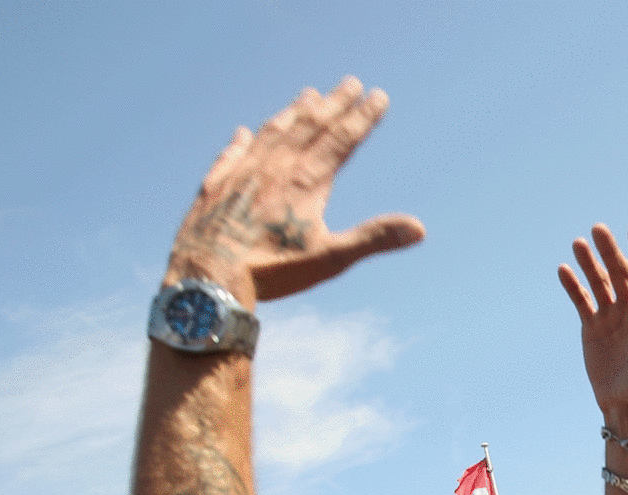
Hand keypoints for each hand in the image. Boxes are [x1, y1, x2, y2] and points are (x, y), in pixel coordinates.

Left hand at [165, 78, 425, 305]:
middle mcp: (273, 168)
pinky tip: (244, 133)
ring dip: (293, 113)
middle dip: (332, 104)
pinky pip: (231, 155)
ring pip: (272, 134)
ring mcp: (241, 174)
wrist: (208, 278)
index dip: (362, 117)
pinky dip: (242, 142)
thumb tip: (419, 229)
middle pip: (309, 126)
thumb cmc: (272, 272)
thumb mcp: (330, 259)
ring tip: (307, 96)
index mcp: (305, 182)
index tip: (378, 96)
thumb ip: (373, 238)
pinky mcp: (214, 187)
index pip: (341, 140)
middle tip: (350, 83)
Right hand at [559, 224, 627, 425]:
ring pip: (599, 284)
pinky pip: (581, 301)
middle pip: (619, 274)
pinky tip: (564, 270)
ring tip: (578, 243)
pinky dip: (573, 286)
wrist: (622, 404)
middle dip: (609, 251)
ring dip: (589, 264)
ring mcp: (609, 318)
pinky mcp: (592, 328)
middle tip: (598, 228)